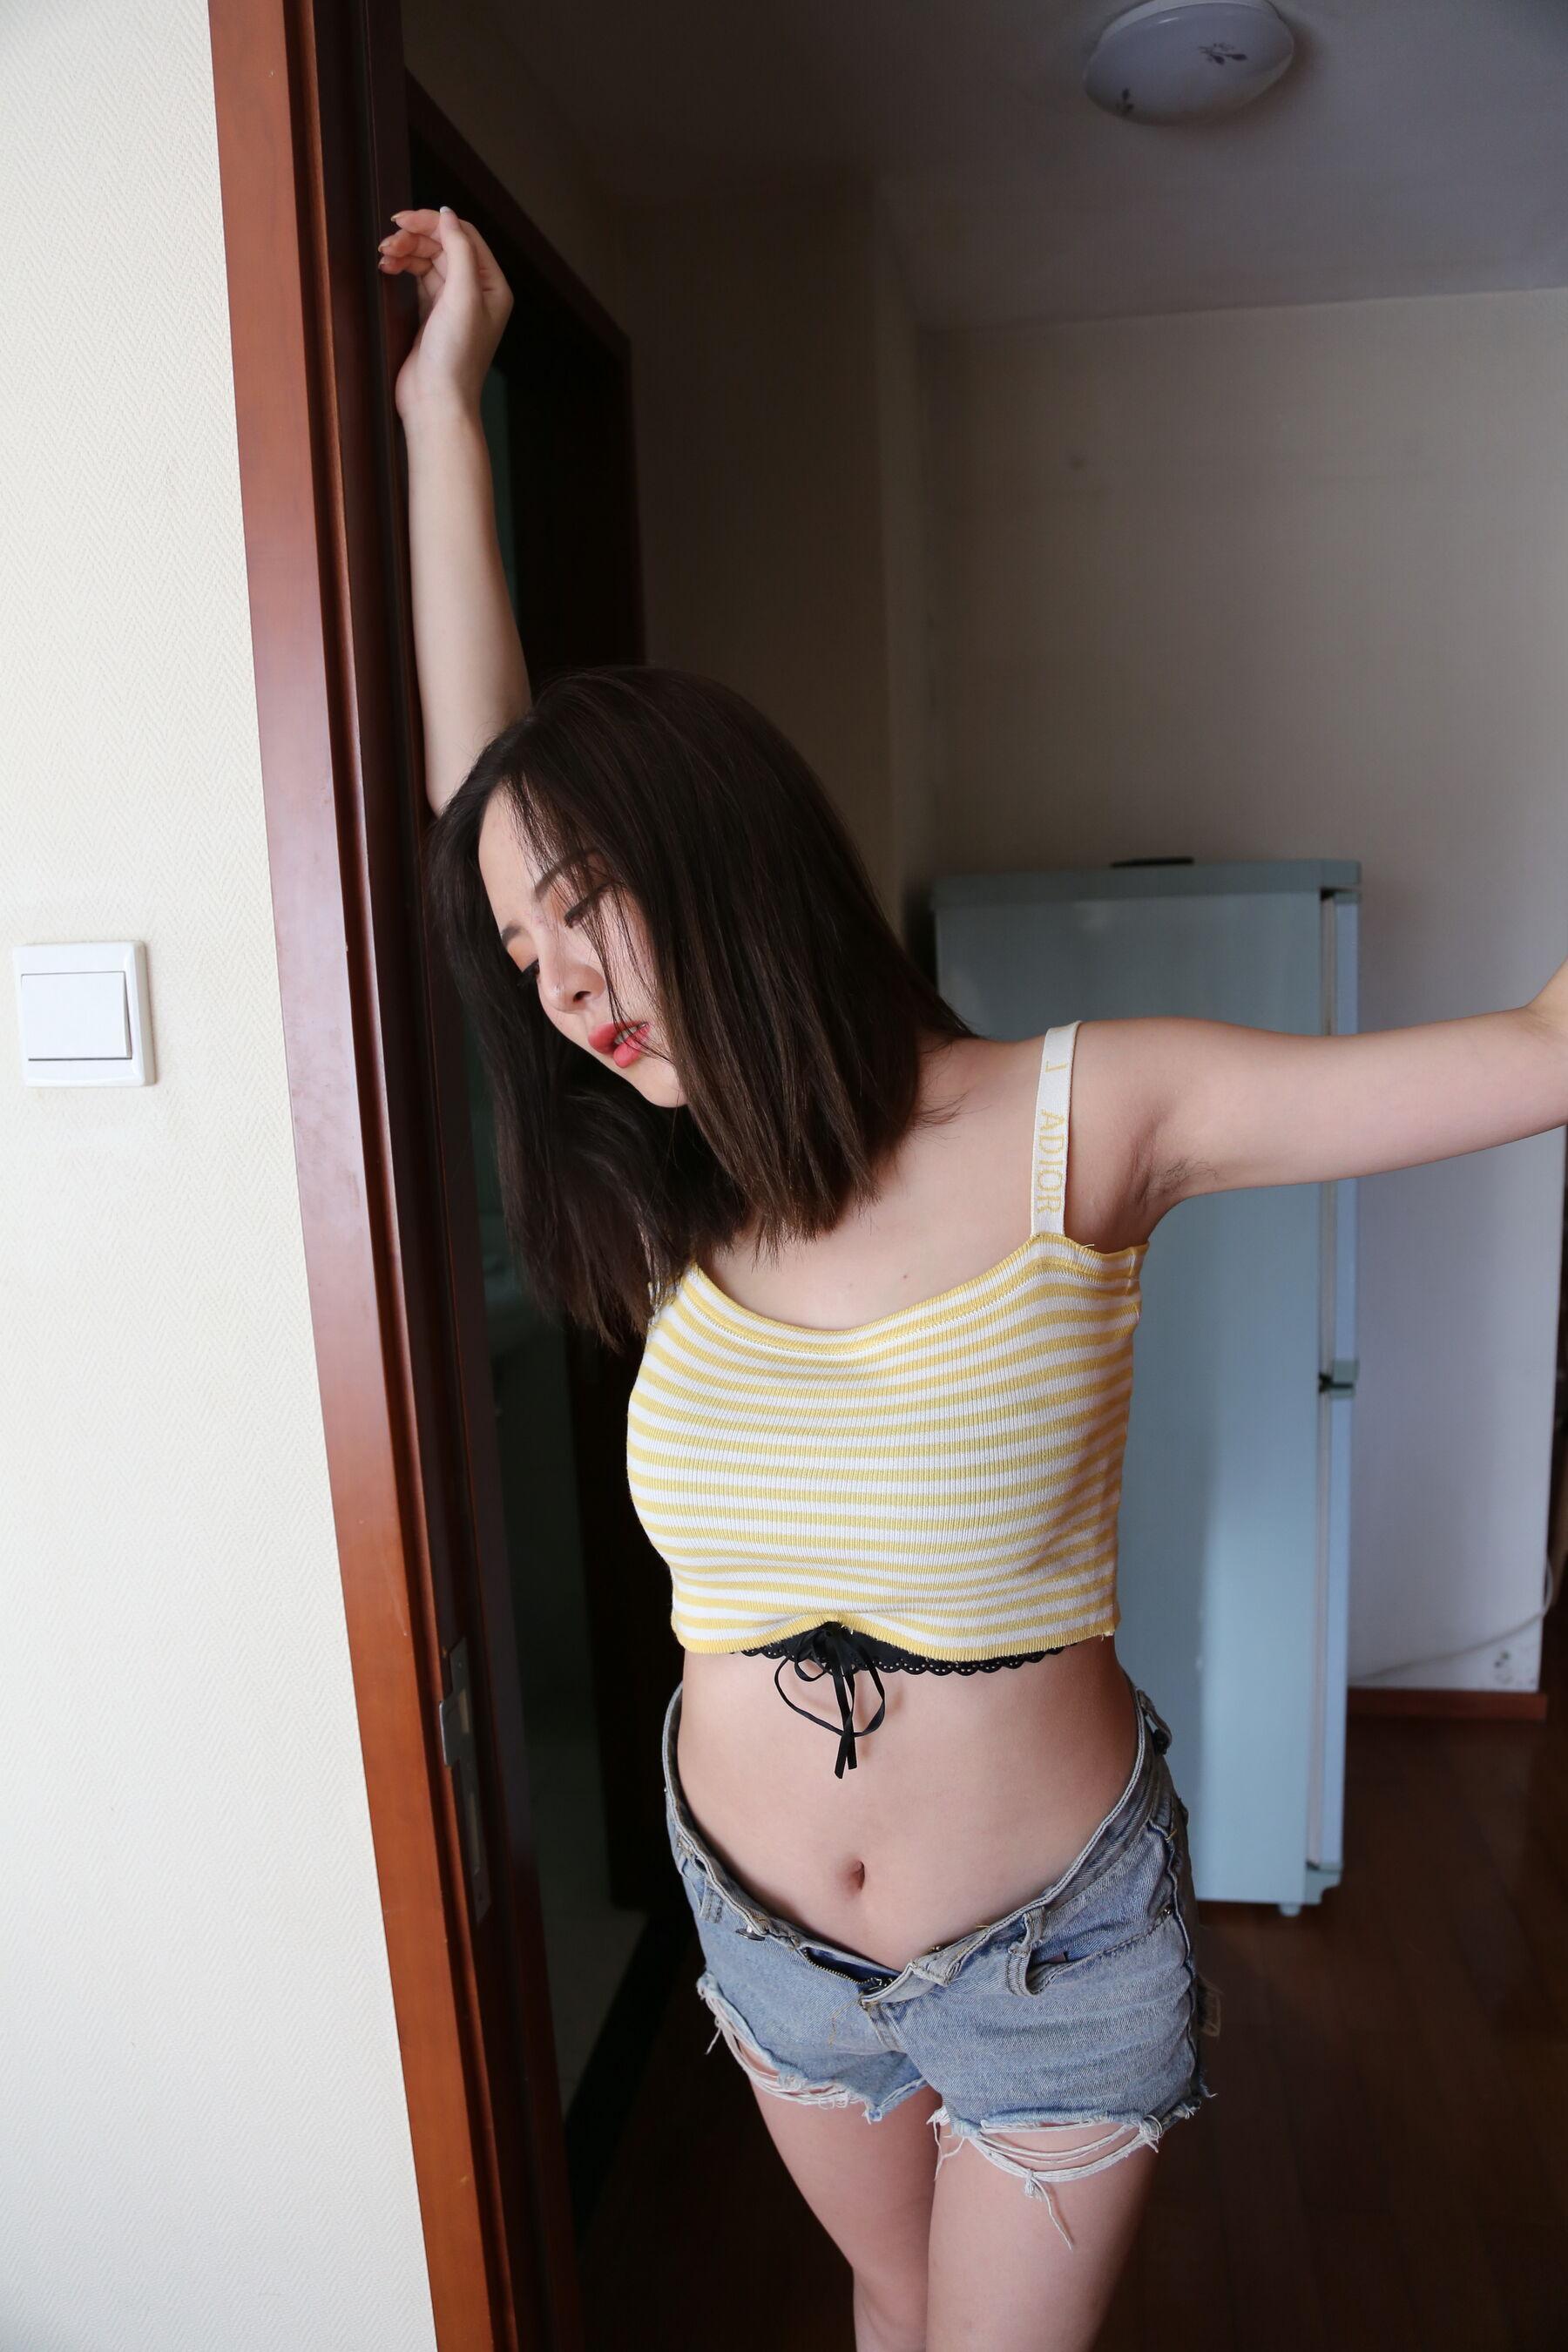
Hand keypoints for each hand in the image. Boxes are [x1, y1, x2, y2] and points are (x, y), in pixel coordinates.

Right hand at [378, 206, 513, 423]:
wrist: (435, 402)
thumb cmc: (455, 357)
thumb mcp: (463, 296)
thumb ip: (459, 250)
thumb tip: (447, 215)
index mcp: (492, 286)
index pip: (464, 237)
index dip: (435, 223)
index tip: (405, 220)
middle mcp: (476, 293)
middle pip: (444, 246)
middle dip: (416, 238)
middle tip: (389, 240)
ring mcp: (453, 304)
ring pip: (428, 261)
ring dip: (406, 251)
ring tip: (384, 254)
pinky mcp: (432, 315)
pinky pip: (418, 279)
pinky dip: (403, 268)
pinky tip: (387, 266)